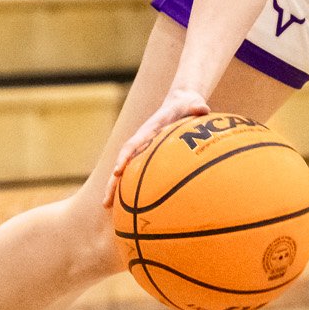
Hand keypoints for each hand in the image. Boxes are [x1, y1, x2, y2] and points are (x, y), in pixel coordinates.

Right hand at [100, 87, 210, 208]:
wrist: (180, 103)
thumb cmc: (187, 105)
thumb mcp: (193, 103)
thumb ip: (197, 106)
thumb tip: (203, 109)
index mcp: (149, 130)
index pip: (132, 145)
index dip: (124, 158)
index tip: (117, 171)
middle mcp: (141, 141)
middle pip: (122, 162)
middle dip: (112, 181)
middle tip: (105, 202)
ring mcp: (143, 150)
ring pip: (126, 171)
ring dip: (115, 187)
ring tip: (106, 207)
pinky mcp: (148, 156)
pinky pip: (137, 173)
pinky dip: (130, 187)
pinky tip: (129, 205)